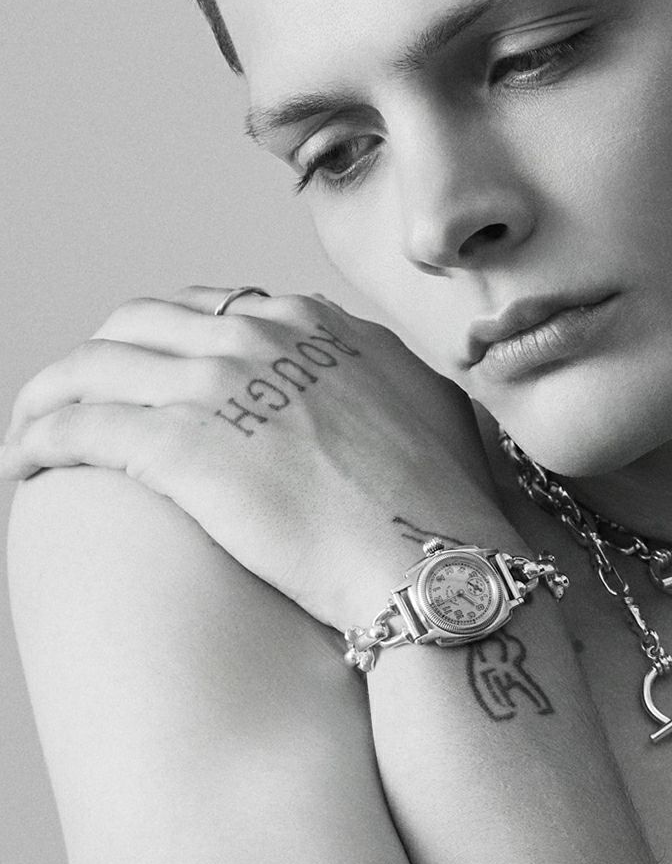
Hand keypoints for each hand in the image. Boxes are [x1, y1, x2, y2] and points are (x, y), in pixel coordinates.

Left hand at [1, 287, 501, 630]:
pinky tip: (26, 464)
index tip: (151, 378)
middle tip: (82, 399)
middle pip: (138, 326)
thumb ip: (378, 367)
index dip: (166, 343)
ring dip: (51, 396)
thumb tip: (360, 361)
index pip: (206, 309)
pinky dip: (40, 438)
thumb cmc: (438, 497)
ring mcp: (215, 385)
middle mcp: (255, 337)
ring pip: (94, 367)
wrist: (435, 554)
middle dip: (100, 358)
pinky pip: (79, 425)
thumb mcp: (422, 399)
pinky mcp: (180, 446)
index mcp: (308, 322)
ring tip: (33, 432)